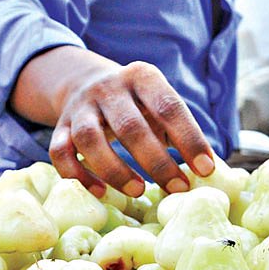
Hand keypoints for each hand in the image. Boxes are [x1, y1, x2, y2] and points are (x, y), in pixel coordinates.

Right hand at [42, 58, 214, 198]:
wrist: (85, 82)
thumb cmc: (136, 104)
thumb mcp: (158, 102)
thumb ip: (179, 129)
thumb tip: (208, 170)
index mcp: (142, 77)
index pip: (169, 107)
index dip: (189, 139)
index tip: (206, 169)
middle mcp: (109, 88)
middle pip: (130, 126)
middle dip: (156, 161)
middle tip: (177, 187)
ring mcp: (81, 107)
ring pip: (90, 139)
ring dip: (115, 169)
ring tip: (138, 190)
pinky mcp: (60, 127)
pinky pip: (60, 153)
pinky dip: (79, 175)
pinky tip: (101, 192)